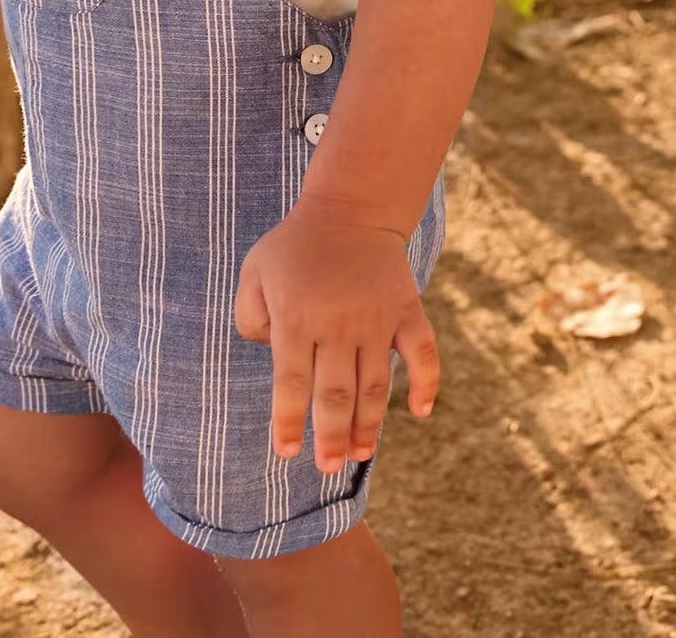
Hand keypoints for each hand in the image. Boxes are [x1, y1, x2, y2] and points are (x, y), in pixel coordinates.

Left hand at [233, 192, 438, 472]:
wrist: (350, 209)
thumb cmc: (295, 246)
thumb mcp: (254, 271)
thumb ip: (249, 316)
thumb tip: (269, 356)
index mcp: (297, 317)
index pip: (292, 383)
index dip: (289, 422)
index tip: (288, 454)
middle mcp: (337, 324)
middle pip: (335, 394)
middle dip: (330, 437)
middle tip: (327, 467)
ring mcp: (376, 319)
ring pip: (375, 385)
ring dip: (369, 425)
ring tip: (359, 454)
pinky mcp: (406, 310)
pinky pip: (422, 353)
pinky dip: (426, 384)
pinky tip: (420, 412)